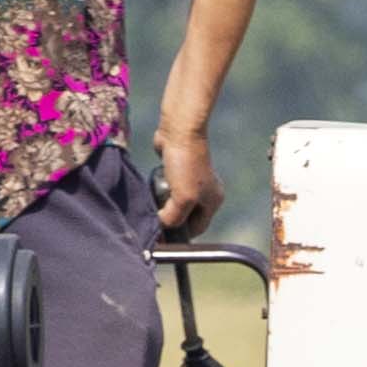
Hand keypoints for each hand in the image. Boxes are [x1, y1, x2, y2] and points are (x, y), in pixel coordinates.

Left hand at [154, 122, 222, 239]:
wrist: (180, 131)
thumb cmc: (186, 164)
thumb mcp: (183, 199)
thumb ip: (173, 218)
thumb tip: (161, 225)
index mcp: (213, 201)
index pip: (196, 228)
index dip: (180, 234)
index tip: (162, 236)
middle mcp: (205, 192)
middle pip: (185, 216)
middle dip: (171, 218)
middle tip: (156, 220)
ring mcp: (191, 180)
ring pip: (174, 202)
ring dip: (163, 204)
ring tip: (155, 199)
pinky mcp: (177, 170)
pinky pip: (167, 188)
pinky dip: (159, 189)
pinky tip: (154, 186)